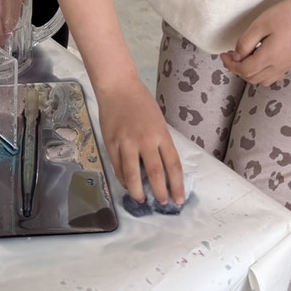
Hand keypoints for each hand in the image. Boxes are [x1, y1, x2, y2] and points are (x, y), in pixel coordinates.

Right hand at [95, 74, 186, 206]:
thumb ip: (160, 144)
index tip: (179, 200)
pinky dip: (123, 179)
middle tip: (162, 203)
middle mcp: (145, 140)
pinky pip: (118, 167)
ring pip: (133, 175)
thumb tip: (161, 170)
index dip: (177, 185)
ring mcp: (126, 143)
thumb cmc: (141, 103)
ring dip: (138, 192)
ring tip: (141, 200)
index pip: (173, 165)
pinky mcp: (111, 143)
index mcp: (161, 134)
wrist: (118, 87)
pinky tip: (128, 184)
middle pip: (155, 174)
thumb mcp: (158, 122)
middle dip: (160, 193)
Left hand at [221, 0, 290, 86]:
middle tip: (231, 55)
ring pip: (263, 81)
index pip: (244, 70)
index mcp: (269, 57)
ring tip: (244, 58)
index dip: (231, 65)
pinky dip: (262, 74)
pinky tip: (259, 61)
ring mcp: (286, 67)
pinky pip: (273, 77)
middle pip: (252, 78)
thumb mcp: (260, 24)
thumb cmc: (285, 15)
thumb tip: (237, 57)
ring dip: (249, 73)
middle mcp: (278, 67)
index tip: (224, 55)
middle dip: (238, 69)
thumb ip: (245, 42)